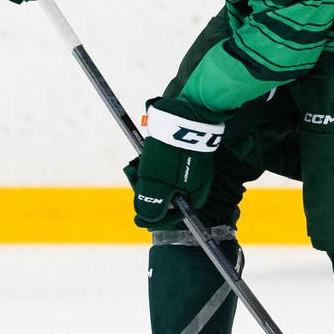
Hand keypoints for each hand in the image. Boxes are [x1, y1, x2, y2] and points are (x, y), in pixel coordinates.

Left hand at [127, 98, 222, 226]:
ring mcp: (195, 169)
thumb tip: (145, 218)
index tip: (138, 212)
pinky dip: (157, 165)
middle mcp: (198, 186)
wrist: (186, 115)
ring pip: (168, 182)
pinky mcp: (190, 155)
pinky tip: (148, 155)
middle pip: (170, 199)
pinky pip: (171, 167)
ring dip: (150, 177)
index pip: (173, 217)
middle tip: (135, 179)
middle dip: (150, 192)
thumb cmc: (171, 153)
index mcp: (195, 198)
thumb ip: (151, 204)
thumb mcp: (156, 183)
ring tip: (137, 165)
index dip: (154, 216)